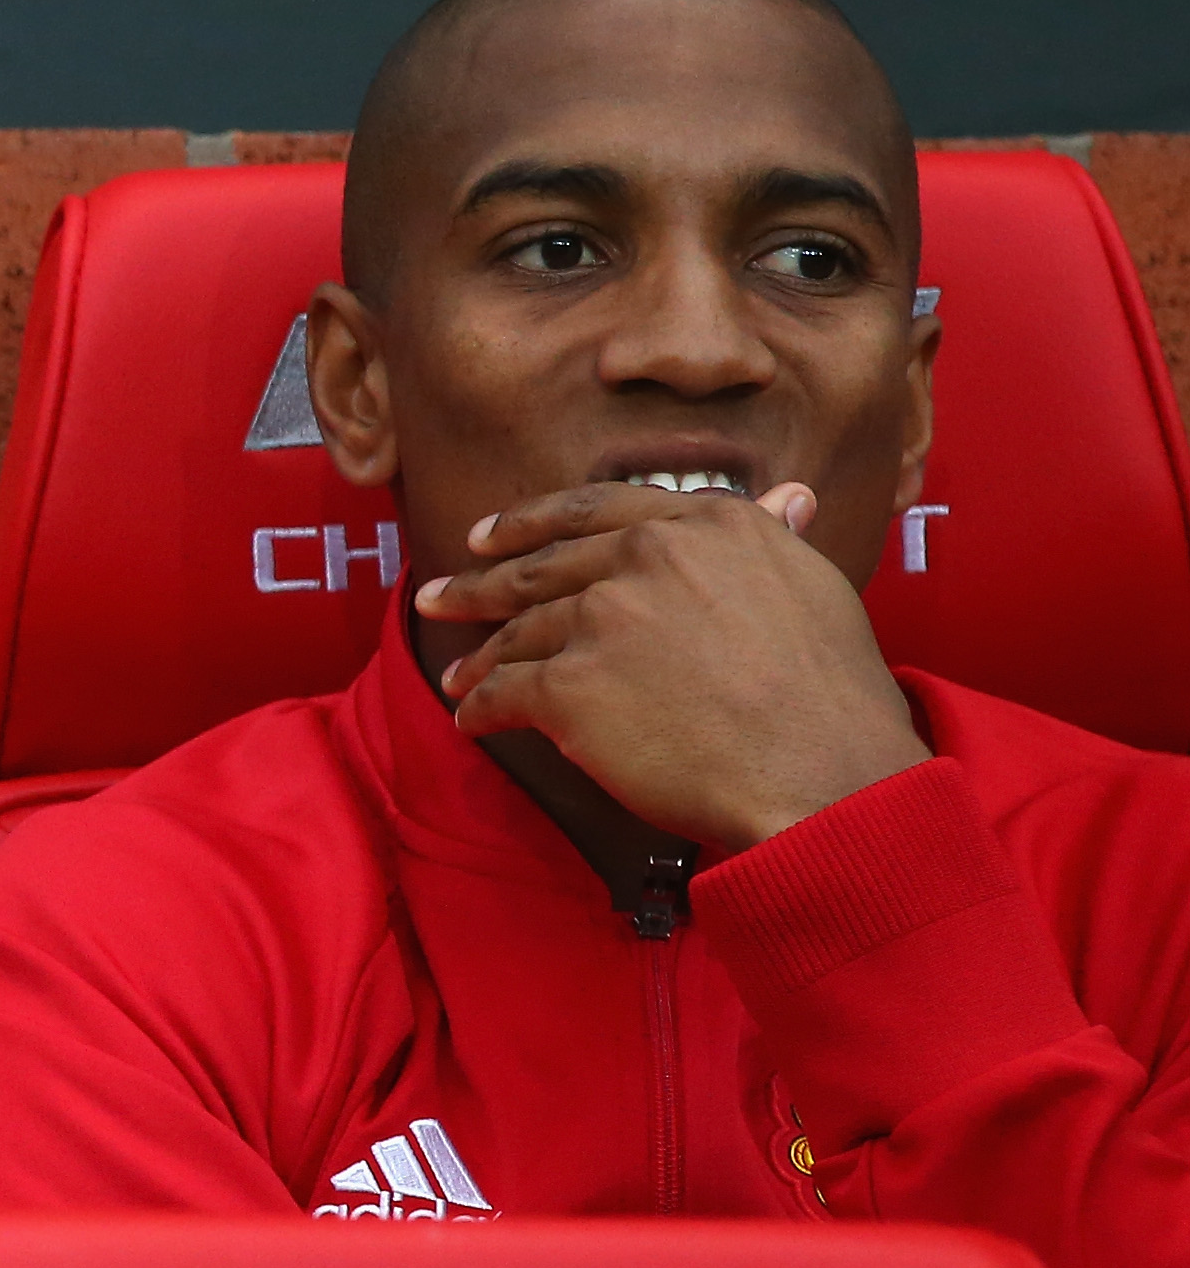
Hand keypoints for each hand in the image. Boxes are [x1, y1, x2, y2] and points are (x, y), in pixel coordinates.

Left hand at [412, 481, 929, 849]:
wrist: (822, 772)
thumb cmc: (830, 692)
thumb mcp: (814, 587)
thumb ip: (775, 539)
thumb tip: (790, 495)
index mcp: (702, 525)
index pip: (594, 511)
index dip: (530, 523)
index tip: (488, 536)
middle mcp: (646, 557)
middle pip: (541, 568)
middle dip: (478, 584)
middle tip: (437, 595)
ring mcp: (603, 618)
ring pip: (520, 632)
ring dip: (481, 657)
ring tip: (458, 677)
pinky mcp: (571, 687)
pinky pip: (506, 694)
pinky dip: (481, 710)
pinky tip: (472, 722)